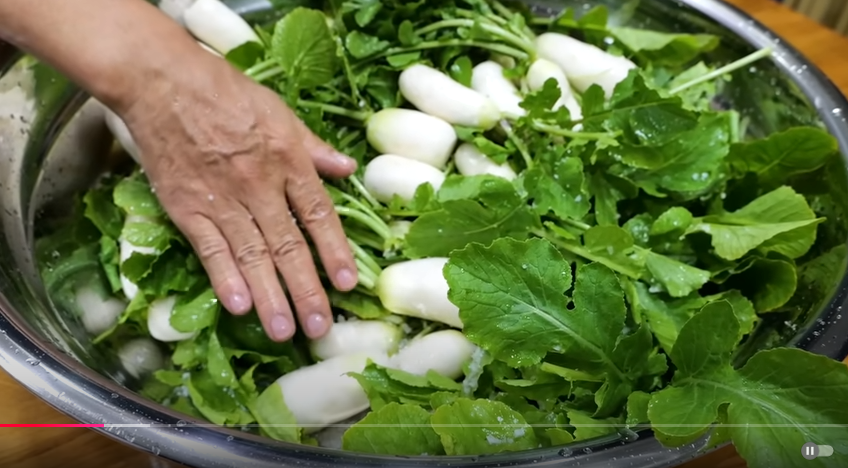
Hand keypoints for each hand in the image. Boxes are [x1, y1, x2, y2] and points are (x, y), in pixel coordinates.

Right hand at [119, 47, 357, 341]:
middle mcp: (260, 186)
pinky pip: (210, 249)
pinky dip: (225, 278)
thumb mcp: (280, 113)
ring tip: (285, 332)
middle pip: (288, 245)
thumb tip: (348, 168)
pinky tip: (240, 307)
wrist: (163, 83)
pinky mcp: (186, 208)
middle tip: (320, 328)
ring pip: (253, 256)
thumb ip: (313, 147)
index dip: (334, 251)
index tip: (347, 284)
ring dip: (271, 297)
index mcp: (288, 161)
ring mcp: (222, 200)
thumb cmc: (225, 92)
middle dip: (306, 290)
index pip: (318, 215)